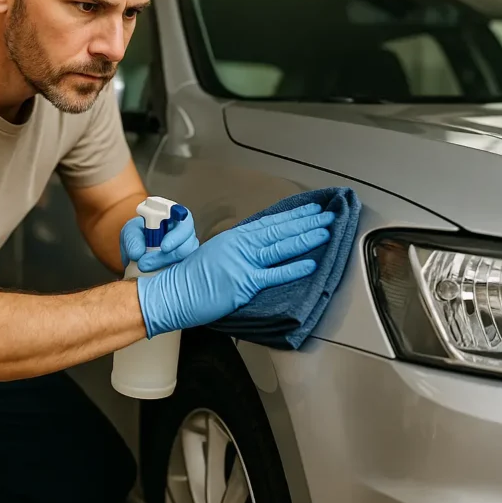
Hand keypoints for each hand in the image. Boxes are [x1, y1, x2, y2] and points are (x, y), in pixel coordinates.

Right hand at [135, 203, 334, 337]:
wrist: (173, 292)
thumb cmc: (189, 277)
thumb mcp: (215, 253)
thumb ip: (237, 250)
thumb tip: (256, 249)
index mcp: (234, 237)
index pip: (270, 222)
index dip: (293, 216)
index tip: (311, 209)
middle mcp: (240, 245)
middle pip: (279, 230)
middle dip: (307, 222)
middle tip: (329, 215)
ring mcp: (242, 262)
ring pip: (281, 246)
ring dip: (306, 238)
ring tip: (325, 232)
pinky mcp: (243, 282)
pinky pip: (273, 274)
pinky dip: (293, 268)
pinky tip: (311, 263)